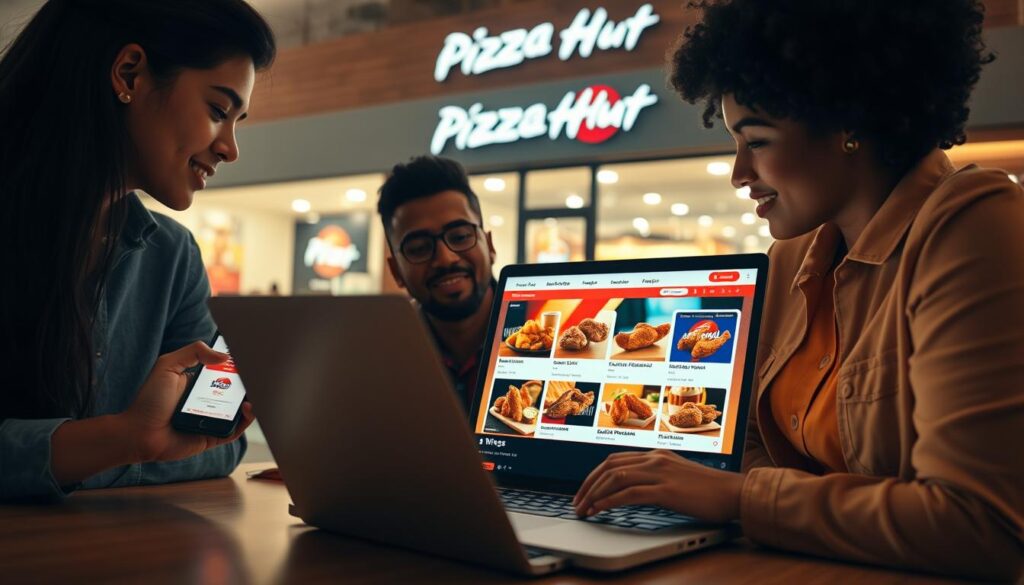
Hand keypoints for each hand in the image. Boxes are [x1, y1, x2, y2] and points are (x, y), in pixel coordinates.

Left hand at [120, 341, 253, 462]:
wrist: (139, 433)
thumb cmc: (149, 400)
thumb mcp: (168, 365)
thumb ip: (193, 352)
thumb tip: (224, 356)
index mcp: (200, 383)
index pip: (225, 371)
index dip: (238, 365)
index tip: (250, 357)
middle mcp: (209, 400)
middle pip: (237, 390)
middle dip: (250, 381)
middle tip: (259, 374)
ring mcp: (213, 418)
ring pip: (241, 409)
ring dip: (253, 399)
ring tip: (257, 390)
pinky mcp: (215, 436)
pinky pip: (237, 429)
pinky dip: (247, 419)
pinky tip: (247, 407)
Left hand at [573, 449, 744, 522]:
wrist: (734, 493)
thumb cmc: (709, 490)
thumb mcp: (678, 477)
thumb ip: (657, 477)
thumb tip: (634, 490)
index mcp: (656, 455)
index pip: (615, 460)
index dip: (595, 475)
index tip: (585, 491)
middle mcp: (655, 459)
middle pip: (609, 466)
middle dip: (588, 485)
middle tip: (578, 502)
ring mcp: (660, 473)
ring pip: (615, 478)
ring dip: (594, 494)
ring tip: (584, 509)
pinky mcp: (666, 490)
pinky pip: (628, 494)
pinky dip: (608, 501)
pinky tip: (599, 510)